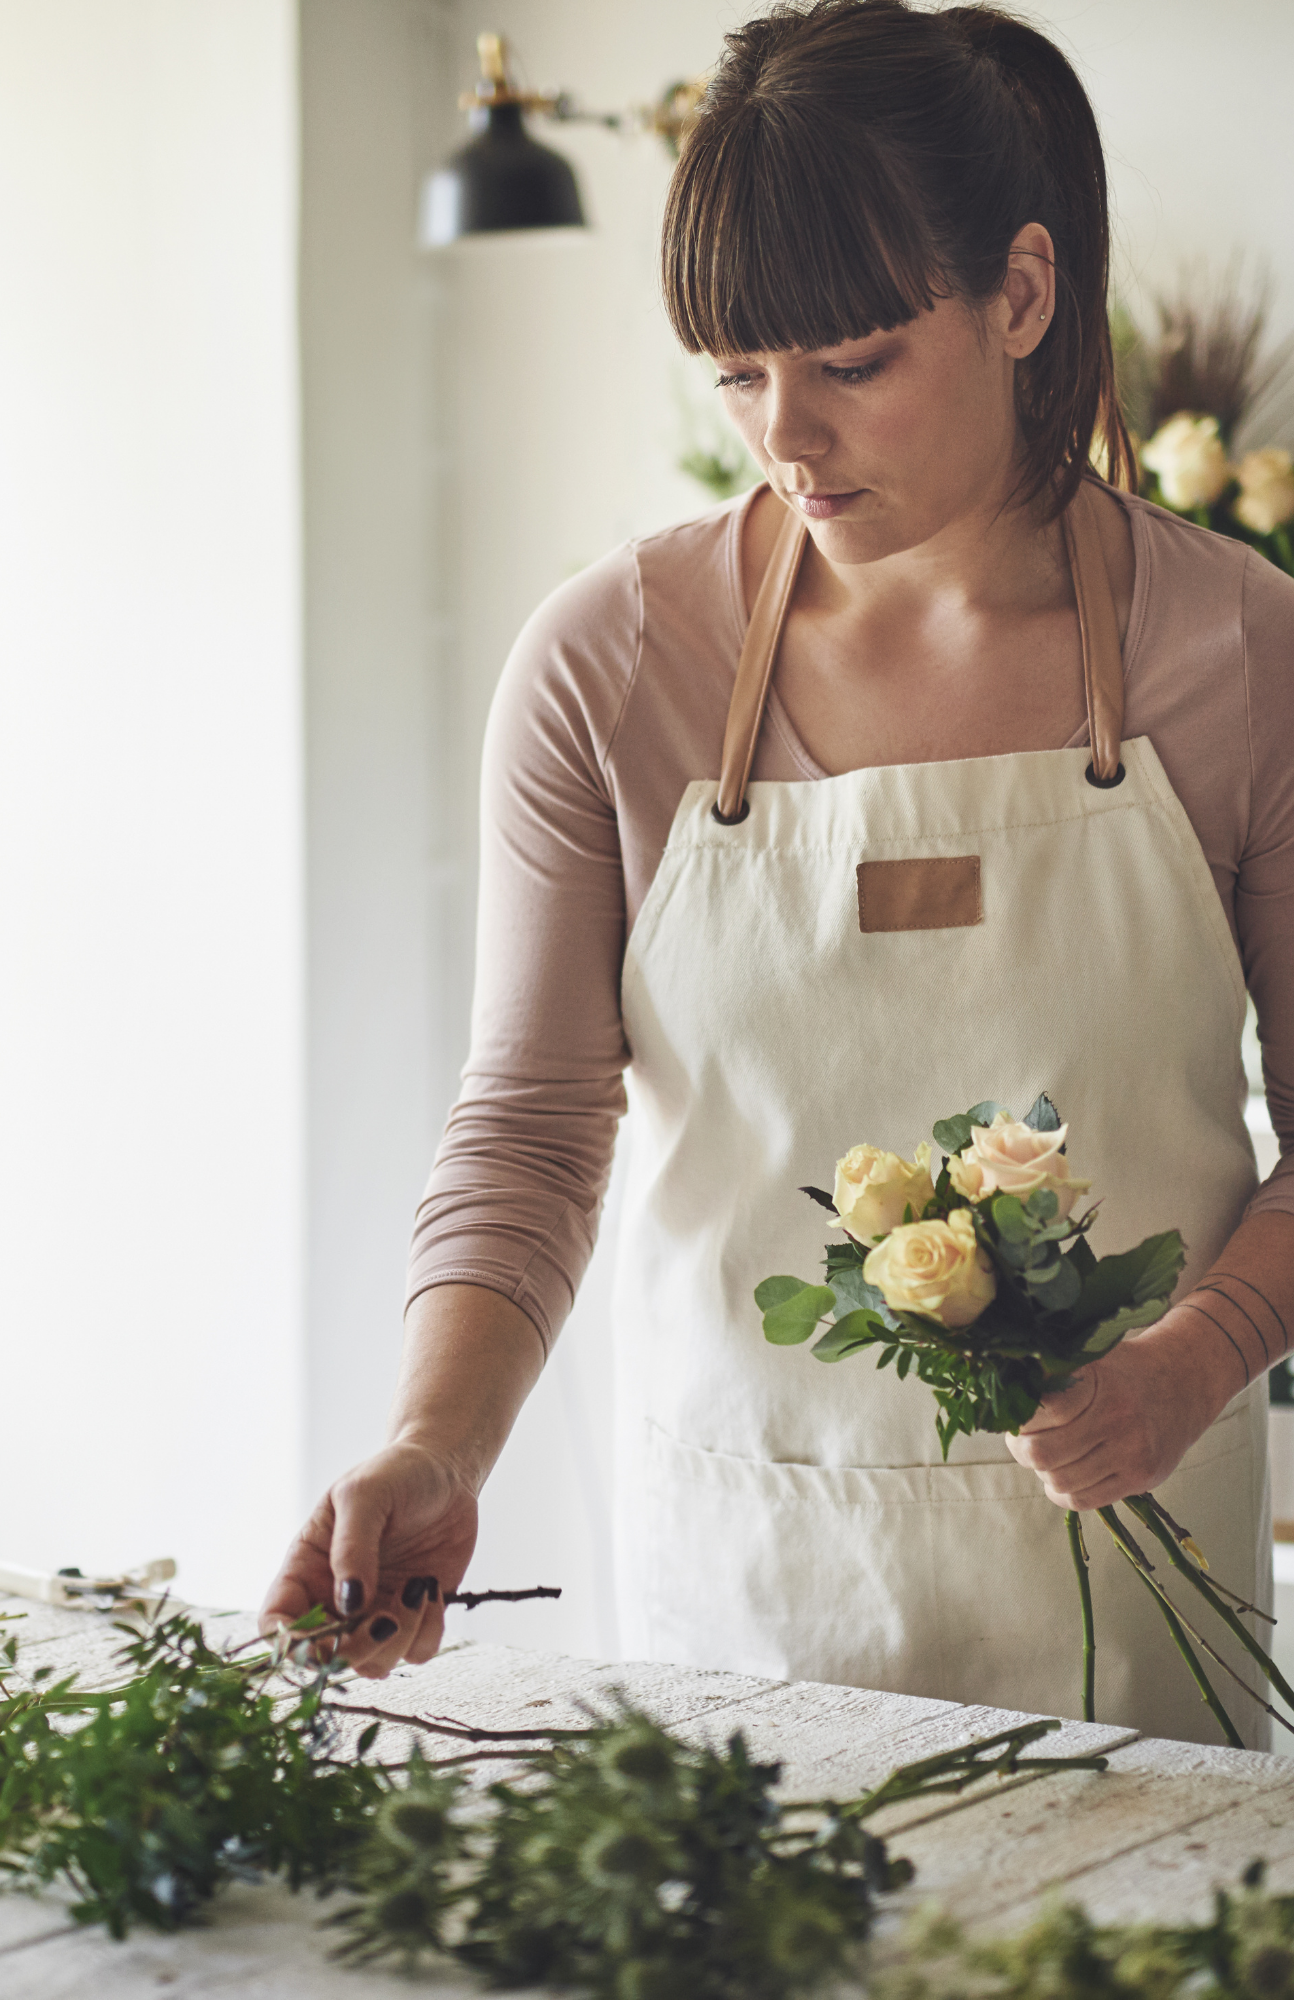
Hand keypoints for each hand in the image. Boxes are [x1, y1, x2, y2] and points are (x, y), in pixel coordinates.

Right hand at [258, 1439, 478, 1678]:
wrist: (447, 1470)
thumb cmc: (394, 1474)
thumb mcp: (364, 1495)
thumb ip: (352, 1547)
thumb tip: (349, 1602)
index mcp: (307, 1569)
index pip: (276, 1622)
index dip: (290, 1643)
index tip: (324, 1638)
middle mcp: (335, 1599)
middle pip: (325, 1657)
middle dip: (355, 1650)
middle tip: (387, 1619)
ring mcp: (375, 1611)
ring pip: (372, 1664)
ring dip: (398, 1638)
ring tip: (418, 1589)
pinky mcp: (414, 1616)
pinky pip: (416, 1653)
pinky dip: (427, 1632)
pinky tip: (431, 1590)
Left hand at [1004, 1308, 1236, 1509]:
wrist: (1186, 1382)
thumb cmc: (1125, 1369)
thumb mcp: (1091, 1356)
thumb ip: (1051, 1372)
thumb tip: (998, 1383)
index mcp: (1099, 1383)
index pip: (1038, 1410)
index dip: (1016, 1416)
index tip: (1012, 1413)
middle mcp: (1117, 1419)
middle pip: (1041, 1454)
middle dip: (1022, 1449)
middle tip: (1023, 1439)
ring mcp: (1133, 1453)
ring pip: (1059, 1482)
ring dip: (1043, 1472)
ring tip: (1048, 1455)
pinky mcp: (1142, 1478)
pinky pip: (1083, 1501)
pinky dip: (1063, 1492)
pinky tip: (1064, 1474)